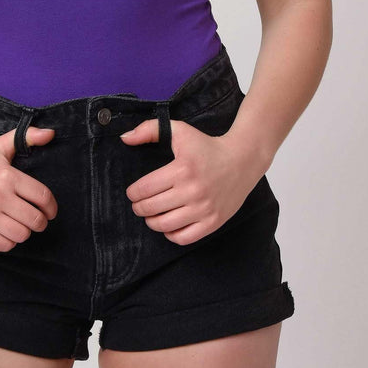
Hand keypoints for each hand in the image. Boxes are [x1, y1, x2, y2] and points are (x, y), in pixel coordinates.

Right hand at [0, 126, 57, 251]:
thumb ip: (27, 136)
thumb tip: (50, 133)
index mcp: (7, 176)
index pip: (42, 197)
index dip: (51, 207)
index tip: (50, 212)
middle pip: (34, 219)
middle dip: (41, 222)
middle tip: (38, 221)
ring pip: (21, 234)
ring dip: (25, 232)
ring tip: (21, 226)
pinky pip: (4, 245)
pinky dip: (10, 241)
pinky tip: (6, 232)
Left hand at [120, 118, 261, 244]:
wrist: (242, 160)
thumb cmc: (207, 145)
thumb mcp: (179, 131)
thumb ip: (150, 130)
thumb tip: (124, 138)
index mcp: (182, 169)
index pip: (145, 189)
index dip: (133, 193)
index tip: (132, 193)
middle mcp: (193, 191)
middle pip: (152, 208)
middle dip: (139, 208)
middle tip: (138, 204)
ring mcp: (204, 209)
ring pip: (165, 225)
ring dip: (151, 222)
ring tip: (151, 215)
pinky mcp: (213, 222)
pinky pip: (184, 238)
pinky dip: (171, 235)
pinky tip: (168, 225)